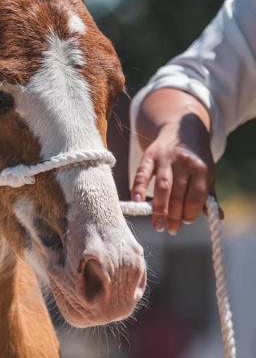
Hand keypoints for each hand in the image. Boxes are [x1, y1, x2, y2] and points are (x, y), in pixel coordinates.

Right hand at [132, 114, 214, 233]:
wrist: (182, 127)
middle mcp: (185, 162)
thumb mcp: (207, 172)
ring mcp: (166, 158)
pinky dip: (139, 188)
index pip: (197, 196)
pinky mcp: (150, 155)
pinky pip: (143, 174)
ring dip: (159, 209)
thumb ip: (209, 195)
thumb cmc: (195, 158)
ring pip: (163, 187)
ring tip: (158, 226)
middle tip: (170, 230)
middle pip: (178, 195)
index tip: (185, 222)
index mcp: (202, 168)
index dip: (191, 212)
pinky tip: (137, 202)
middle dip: (174, 216)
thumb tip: (219, 217)